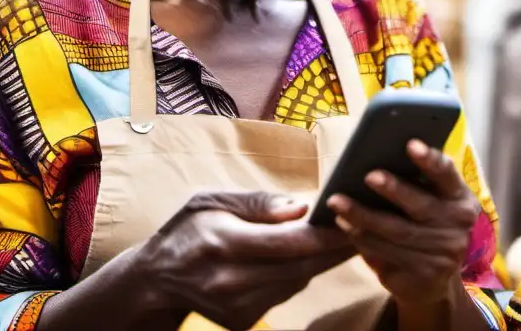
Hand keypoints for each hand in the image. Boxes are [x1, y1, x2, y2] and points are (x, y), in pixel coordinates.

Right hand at [135, 191, 354, 329]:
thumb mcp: (210, 201)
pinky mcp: (241, 321)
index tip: (352, 219)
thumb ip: (256, 203)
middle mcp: (230, 279)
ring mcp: (235, 306)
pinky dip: (298, 276)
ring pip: (296, 282)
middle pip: (300, 267)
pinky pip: (283, 295)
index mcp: (223, 242)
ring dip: (322, 262)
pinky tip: (308, 259)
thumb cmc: (187, 231)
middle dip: (335, 249)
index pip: (288, 242)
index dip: (325, 234)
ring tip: (345, 238)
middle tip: (364, 228)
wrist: (156, 279)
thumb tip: (300, 207)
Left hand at [328, 141, 480, 308]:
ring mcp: (442, 254)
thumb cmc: (426, 225)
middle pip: (421, 205)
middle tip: (369, 175)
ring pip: (397, 232)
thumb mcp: (433, 202)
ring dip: (363, 216)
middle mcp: (457, 226)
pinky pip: (387, 253)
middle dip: (394, 189)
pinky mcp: (423, 276)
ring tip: (338, 201)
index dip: (431, 160)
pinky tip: (345, 225)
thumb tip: (377, 154)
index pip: (448, 175)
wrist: (436, 280)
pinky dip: (362, 238)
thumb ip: (418, 183)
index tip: (411, 144)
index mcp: (460, 199)